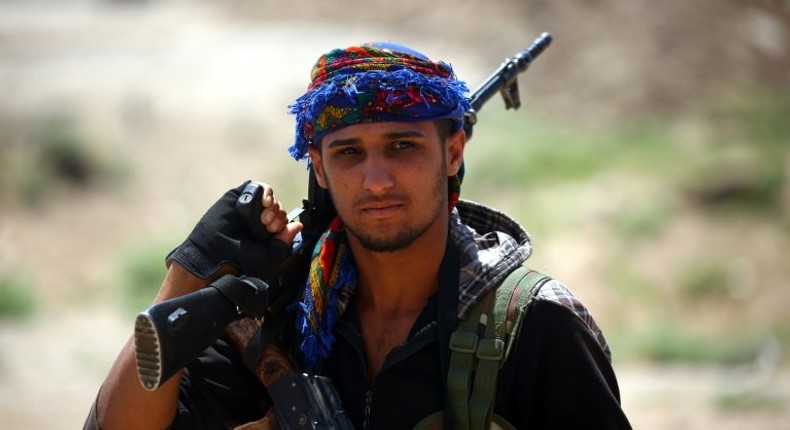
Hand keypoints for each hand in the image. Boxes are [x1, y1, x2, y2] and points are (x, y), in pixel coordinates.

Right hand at [166, 181, 302, 279]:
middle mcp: (257, 219)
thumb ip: (284, 242)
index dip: (283, 223)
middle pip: (278, 207)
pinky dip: (266, 191)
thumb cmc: (241, 262)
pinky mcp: (237, 197)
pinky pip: (257, 187)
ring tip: (263, 218)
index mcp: (265, 233)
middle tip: (268, 226)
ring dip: (273, 204)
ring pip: (270, 196)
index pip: (283, 220)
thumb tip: (298, 225)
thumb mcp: (270, 257)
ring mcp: (248, 208)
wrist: (216, 256)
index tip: (274, 231)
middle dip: (278, 215)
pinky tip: (264, 203)